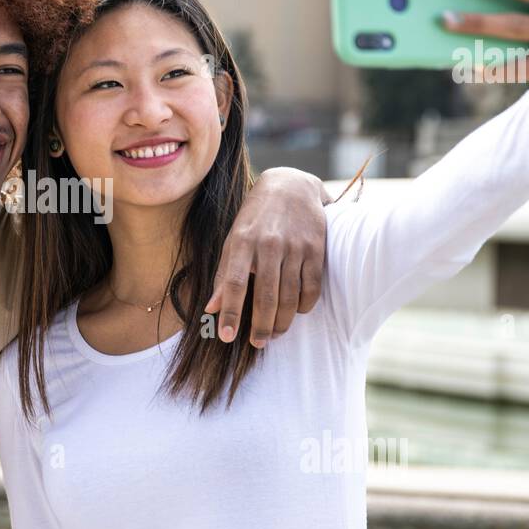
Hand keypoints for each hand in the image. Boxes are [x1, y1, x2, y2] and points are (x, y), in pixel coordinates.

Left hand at [205, 167, 327, 347]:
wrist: (291, 185)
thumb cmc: (256, 218)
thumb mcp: (233, 239)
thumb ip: (224, 274)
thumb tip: (211, 309)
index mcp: (242, 241)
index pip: (234, 283)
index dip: (231, 312)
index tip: (227, 336)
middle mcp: (268, 244)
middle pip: (266, 296)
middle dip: (261, 327)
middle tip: (258, 343)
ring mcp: (294, 246)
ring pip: (290, 297)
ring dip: (283, 322)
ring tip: (275, 333)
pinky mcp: (316, 248)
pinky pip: (311, 287)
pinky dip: (304, 306)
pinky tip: (296, 312)